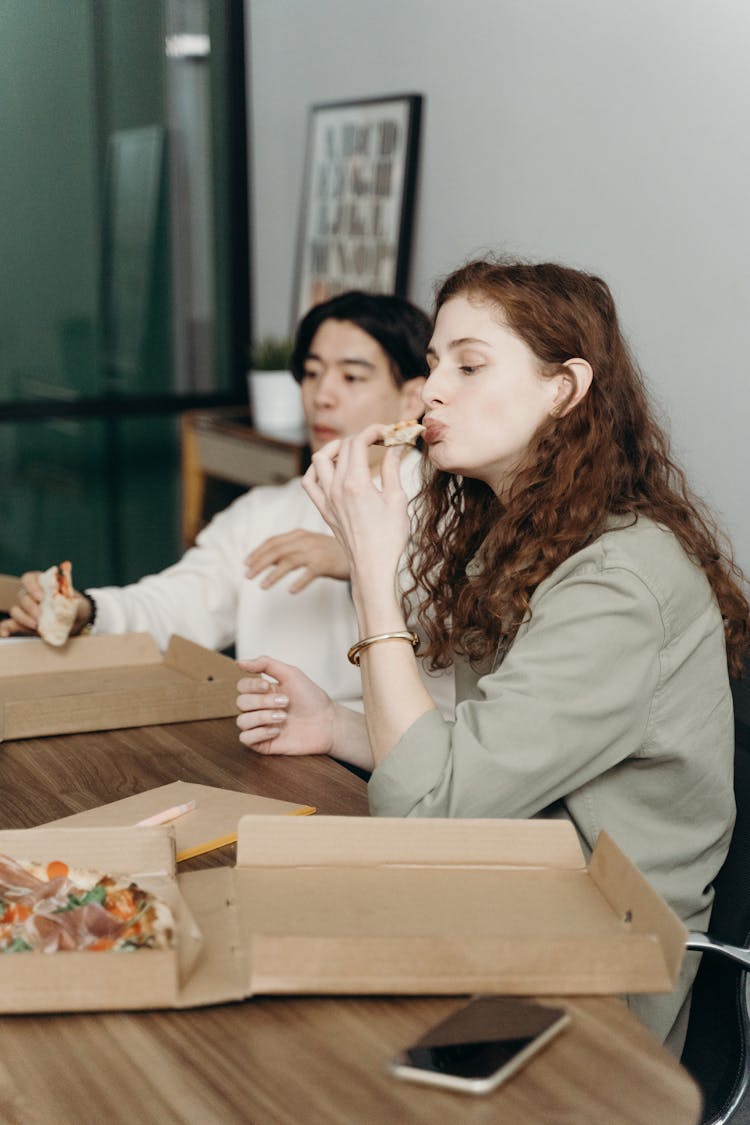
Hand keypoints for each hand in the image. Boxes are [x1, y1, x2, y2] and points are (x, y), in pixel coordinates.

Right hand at [0, 569, 90, 637]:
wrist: (77, 620)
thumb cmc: (74, 605)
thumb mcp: (76, 599)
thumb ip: (71, 596)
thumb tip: (69, 592)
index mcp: (41, 583)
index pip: (28, 579)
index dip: (32, 586)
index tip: (41, 596)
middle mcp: (30, 594)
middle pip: (22, 596)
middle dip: (31, 607)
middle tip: (41, 616)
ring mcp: (25, 609)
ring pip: (16, 611)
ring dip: (23, 618)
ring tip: (36, 625)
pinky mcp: (23, 623)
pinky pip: (9, 624)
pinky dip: (5, 629)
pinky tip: (5, 634)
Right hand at [236, 655, 335, 755]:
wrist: (326, 723)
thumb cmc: (312, 699)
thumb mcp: (291, 674)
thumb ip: (265, 664)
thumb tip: (239, 662)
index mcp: (264, 692)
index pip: (241, 686)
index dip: (251, 685)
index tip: (268, 686)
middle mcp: (260, 708)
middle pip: (240, 703)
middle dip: (263, 701)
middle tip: (284, 702)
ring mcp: (260, 726)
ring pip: (241, 721)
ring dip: (262, 717)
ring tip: (282, 717)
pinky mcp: (263, 743)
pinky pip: (245, 738)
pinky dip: (259, 733)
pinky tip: (276, 731)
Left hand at [244, 530, 349, 592]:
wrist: (359, 552)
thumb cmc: (330, 552)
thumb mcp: (308, 545)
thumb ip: (290, 550)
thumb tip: (267, 560)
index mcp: (299, 535)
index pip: (273, 542)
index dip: (257, 552)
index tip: (246, 563)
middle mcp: (305, 541)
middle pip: (276, 551)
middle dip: (259, 563)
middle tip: (247, 576)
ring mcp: (316, 552)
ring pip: (289, 561)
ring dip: (273, 574)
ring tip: (262, 586)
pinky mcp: (326, 564)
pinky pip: (309, 574)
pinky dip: (299, 582)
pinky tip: (291, 591)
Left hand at [302, 425, 410, 605]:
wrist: (372, 566)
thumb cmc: (389, 538)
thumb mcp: (397, 500)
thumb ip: (393, 469)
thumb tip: (396, 447)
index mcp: (357, 483)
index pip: (359, 442)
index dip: (374, 431)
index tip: (388, 432)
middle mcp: (337, 488)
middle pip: (343, 447)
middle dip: (361, 437)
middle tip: (379, 440)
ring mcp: (327, 499)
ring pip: (319, 460)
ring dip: (335, 448)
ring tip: (352, 450)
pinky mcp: (324, 509)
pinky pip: (309, 483)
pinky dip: (316, 470)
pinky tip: (330, 470)